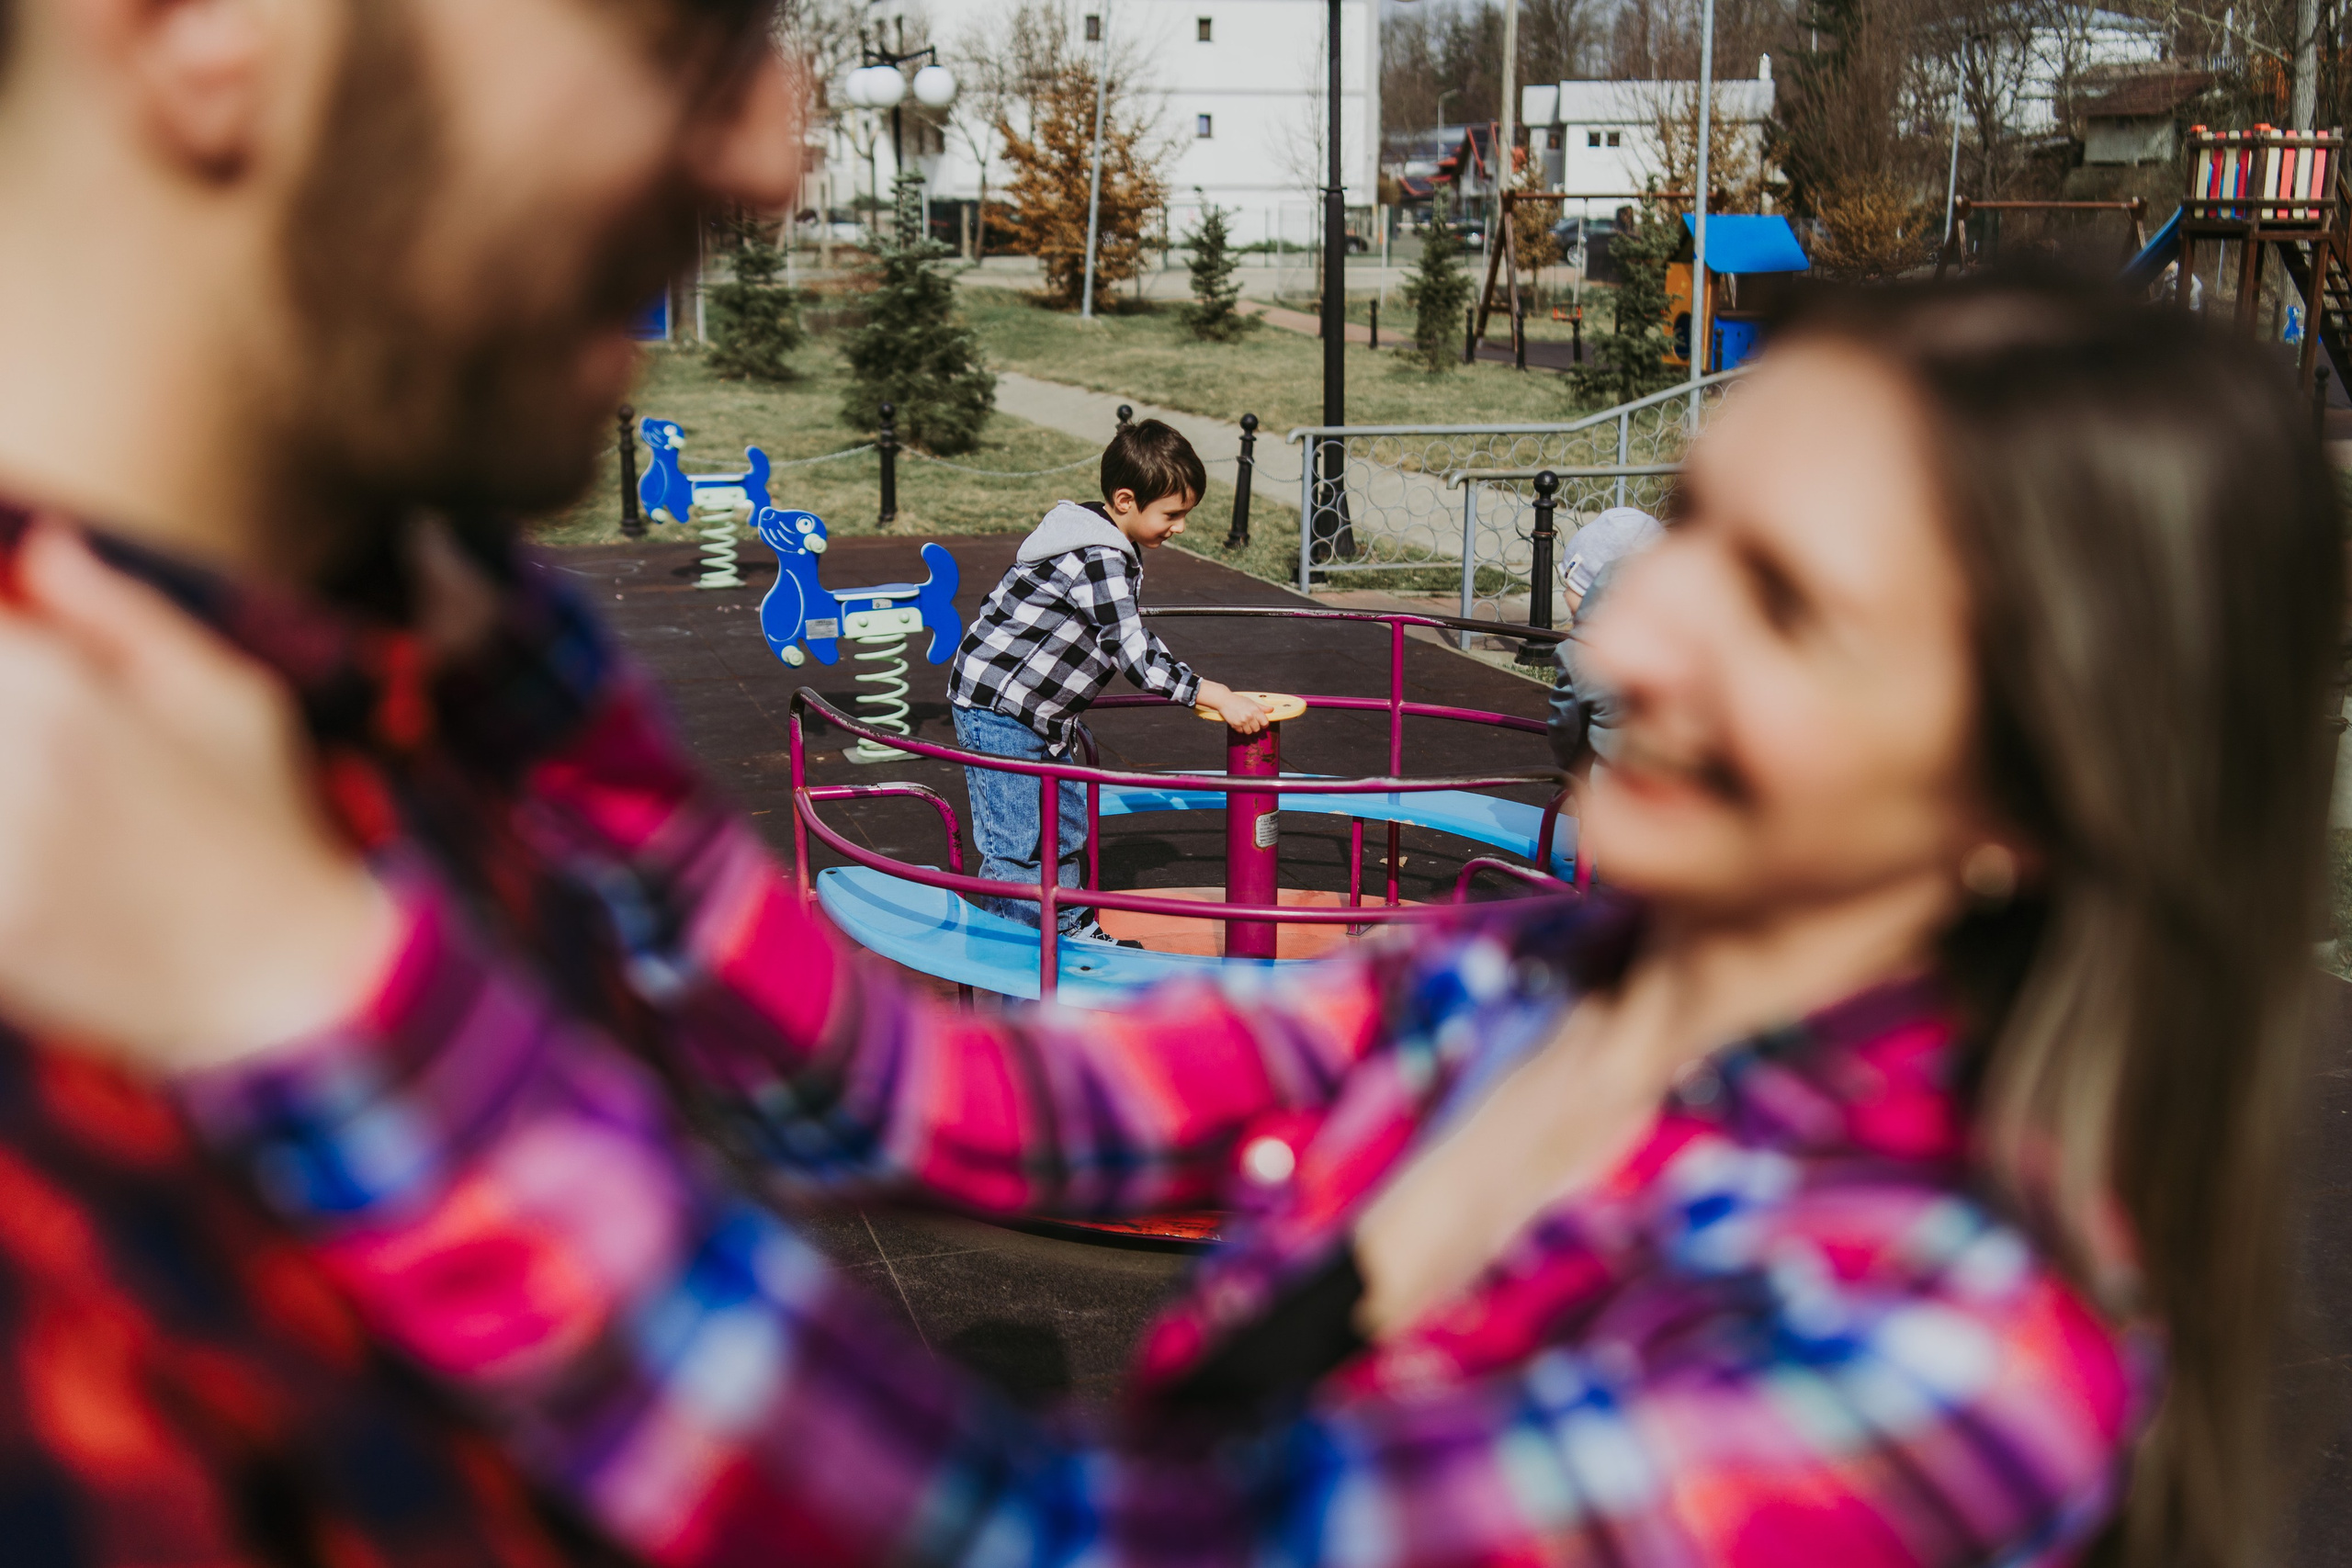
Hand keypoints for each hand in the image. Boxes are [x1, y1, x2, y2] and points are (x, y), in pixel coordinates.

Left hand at [0, 526, 397, 1071]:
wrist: (295, 977)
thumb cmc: (267, 824)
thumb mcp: (227, 700)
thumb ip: (119, 616)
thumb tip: (40, 544)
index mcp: (66, 693)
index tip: (11, 672)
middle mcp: (20, 763)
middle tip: (23, 751)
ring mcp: (5, 853)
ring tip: (29, 803)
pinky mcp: (3, 932)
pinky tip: (28, 860)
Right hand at [1200, 682, 1269, 734]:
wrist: (1225, 700)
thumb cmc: (1238, 700)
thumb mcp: (1251, 702)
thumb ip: (1262, 707)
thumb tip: (1271, 709)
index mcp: (1255, 710)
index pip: (1265, 723)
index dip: (1264, 724)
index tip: (1262, 723)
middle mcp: (1249, 716)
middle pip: (1257, 729)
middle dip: (1255, 726)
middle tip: (1252, 722)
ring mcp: (1242, 721)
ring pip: (1249, 732)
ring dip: (1248, 729)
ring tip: (1245, 722)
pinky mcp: (1235, 725)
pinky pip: (1241, 732)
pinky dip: (1240, 729)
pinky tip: (1239, 722)